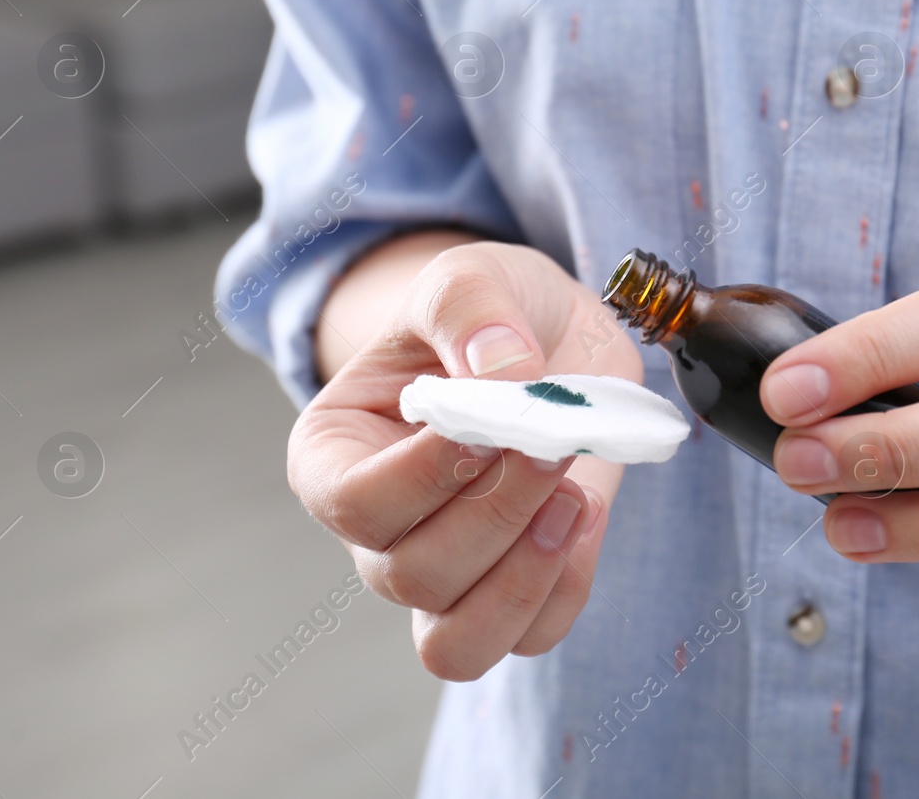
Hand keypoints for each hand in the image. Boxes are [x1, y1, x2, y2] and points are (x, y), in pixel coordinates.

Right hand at [289, 241, 641, 679]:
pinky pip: (532, 637)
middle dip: (495, 514)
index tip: (489, 425)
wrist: (551, 337)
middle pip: (411, 576)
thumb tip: (502, 375)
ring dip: (525, 577)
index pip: (354, 504)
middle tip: (552, 445)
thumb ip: (472, 311)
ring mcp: (442, 575)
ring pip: (458, 641)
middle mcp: (377, 532)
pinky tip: (585, 513)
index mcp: (334, 455)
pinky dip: (566, 588)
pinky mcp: (513, 591)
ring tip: (572, 499)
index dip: (425, 477)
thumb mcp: (469, 276)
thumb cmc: (487, 313)